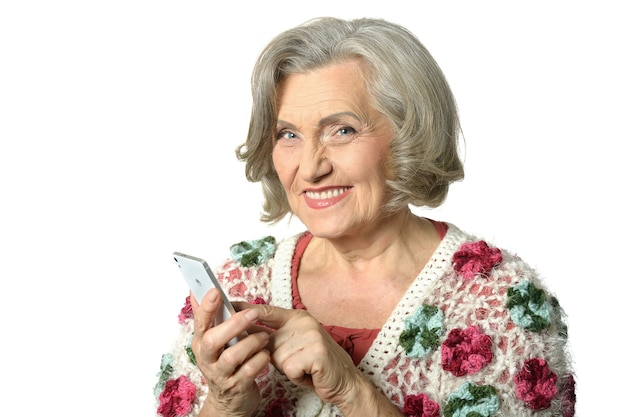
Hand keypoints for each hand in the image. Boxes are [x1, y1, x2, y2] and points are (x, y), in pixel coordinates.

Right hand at [190, 289, 270, 416]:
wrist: (229, 402)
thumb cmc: (223, 364)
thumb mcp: (212, 343)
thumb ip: (207, 318)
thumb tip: (196, 290)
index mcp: (201, 343)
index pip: (199, 322)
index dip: (206, 307)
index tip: (215, 291)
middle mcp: (207, 359)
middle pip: (212, 339)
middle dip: (234, 324)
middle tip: (253, 313)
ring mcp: (221, 374)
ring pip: (232, 356)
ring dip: (251, 342)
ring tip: (265, 336)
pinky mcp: (237, 387)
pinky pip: (249, 371)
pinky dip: (260, 359)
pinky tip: (265, 354)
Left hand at [236, 303, 362, 408]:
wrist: (345, 381)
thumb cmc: (316, 364)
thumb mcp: (294, 344)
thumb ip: (275, 336)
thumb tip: (245, 332)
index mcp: (297, 317)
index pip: (265, 311)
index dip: (245, 310)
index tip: (227, 306)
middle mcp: (303, 322)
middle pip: (267, 340)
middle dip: (275, 357)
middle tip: (295, 361)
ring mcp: (310, 336)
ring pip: (277, 357)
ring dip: (287, 368)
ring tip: (304, 368)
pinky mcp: (315, 353)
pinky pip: (289, 368)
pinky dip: (296, 376)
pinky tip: (310, 373)